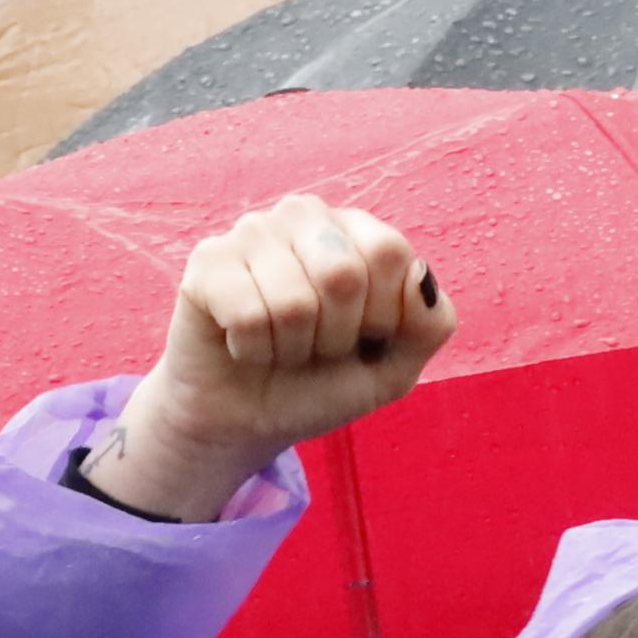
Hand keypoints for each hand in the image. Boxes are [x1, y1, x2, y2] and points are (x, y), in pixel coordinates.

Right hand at [85, 194, 459, 520]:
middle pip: (343, 274)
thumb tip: (419, 272)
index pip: (389, 253)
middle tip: (316, 348)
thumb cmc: (321, 385)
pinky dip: (252, 350)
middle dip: (335, 337)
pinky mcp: (208, 261)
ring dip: (290, 349)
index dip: (381, 316)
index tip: (363, 338)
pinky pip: (246, 314)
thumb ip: (429, 323)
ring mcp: (252, 231)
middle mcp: (304, 216)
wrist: (249, 421)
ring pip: (293, 303)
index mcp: (356, 229)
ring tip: (279, 347)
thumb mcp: (394, 368)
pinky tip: (244, 345)